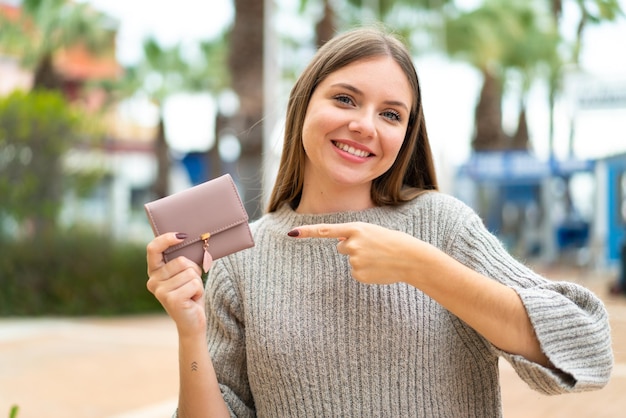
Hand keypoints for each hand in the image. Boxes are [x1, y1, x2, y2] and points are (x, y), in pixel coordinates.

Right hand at [146, 233, 205, 335]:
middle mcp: (153, 281)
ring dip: (197, 282)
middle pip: (181, 261)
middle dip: (194, 271)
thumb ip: (182, 260)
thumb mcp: (184, 274)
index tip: (181, 235)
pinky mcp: (172, 299)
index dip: (166, 239)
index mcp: (154, 272)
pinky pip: (195, 283)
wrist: (193, 322)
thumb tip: (188, 239)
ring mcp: (161, 291)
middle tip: (190, 285)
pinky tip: (192, 300)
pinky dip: (199, 291)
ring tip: (191, 294)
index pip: (153, 249)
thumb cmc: (190, 295)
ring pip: (190, 272)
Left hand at [289, 222, 430, 284]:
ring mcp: (355, 261)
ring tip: (379, 258)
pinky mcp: (359, 275)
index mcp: (356, 228)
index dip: (307, 232)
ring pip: (350, 260)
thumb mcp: (372, 231)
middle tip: (373, 248)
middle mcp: (352, 244)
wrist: (411, 258)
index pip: (326, 231)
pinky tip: (378, 268)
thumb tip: (339, 245)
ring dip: (362, 259)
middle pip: (341, 247)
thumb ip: (353, 235)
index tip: (291, 234)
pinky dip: (366, 271)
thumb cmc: (393, 242)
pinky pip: (356, 272)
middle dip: (353, 248)